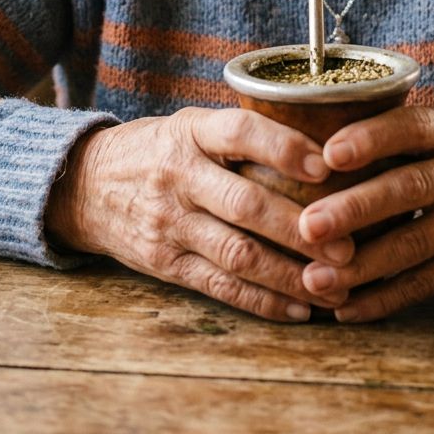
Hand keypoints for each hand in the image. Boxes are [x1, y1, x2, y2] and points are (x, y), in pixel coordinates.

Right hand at [45, 107, 354, 321]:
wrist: (85, 186)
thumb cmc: (158, 150)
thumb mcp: (191, 125)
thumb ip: (241, 135)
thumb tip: (323, 146)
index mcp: (191, 134)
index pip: (240, 135)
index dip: (285, 148)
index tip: (327, 166)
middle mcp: (179, 178)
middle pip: (246, 205)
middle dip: (301, 229)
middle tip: (347, 245)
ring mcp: (170, 224)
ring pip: (238, 255)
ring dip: (290, 275)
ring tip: (334, 284)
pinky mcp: (165, 264)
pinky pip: (220, 287)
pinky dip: (262, 301)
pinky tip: (298, 308)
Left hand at [297, 106, 433, 321]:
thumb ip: (394, 133)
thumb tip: (311, 140)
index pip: (411, 128)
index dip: (371, 138)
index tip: (328, 153)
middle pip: (408, 190)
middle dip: (355, 209)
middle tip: (307, 225)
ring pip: (412, 244)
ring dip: (360, 265)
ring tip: (313, 277)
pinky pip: (422, 284)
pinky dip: (381, 300)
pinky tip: (345, 308)